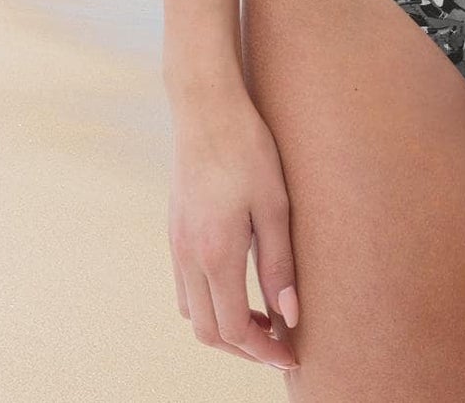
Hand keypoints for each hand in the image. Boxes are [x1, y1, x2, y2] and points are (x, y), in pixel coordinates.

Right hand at [168, 83, 300, 370]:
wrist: (206, 108)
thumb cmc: (248, 149)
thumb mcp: (275, 204)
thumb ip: (279, 264)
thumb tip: (289, 316)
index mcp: (215, 253)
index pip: (233, 329)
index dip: (263, 351)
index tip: (290, 355)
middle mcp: (188, 257)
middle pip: (208, 331)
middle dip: (244, 348)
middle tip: (279, 345)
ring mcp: (176, 245)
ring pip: (192, 313)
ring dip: (224, 328)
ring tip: (262, 320)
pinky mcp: (174, 232)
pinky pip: (185, 288)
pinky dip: (209, 303)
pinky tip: (236, 289)